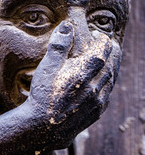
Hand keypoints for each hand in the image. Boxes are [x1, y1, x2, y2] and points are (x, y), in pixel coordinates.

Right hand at [28, 21, 116, 144]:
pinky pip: (107, 95)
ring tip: (109, 61)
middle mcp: (95, 87)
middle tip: (110, 44)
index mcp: (84, 73)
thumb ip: (59, 46)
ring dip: (112, 68)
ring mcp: (96, 102)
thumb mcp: (47, 67)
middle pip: (111, 65)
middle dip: (112, 53)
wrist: (42, 128)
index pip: (102, 52)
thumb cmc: (42, 96)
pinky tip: (103, 84)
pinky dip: (108, 85)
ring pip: (111, 81)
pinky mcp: (95, 114)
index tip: (99, 35)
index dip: (102, 41)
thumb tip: (67, 26)